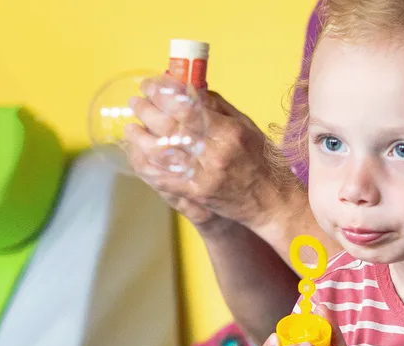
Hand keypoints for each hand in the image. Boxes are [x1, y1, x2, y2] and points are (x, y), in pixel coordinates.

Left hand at [125, 75, 291, 234]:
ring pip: (162, 153)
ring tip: (131, 127)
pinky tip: (138, 155)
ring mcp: (204, 177)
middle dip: (147, 111)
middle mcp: (215, 154)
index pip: (187, 107)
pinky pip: (164, 178)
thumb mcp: (248, 128)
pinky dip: (147, 165)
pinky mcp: (197, 195)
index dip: (163, 93)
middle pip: (170, 127)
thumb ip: (218, 108)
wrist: (272, 203)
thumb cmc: (264, 162)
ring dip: (141, 138)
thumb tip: (190, 88)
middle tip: (136, 101)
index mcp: (229, 133)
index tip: (150, 84)